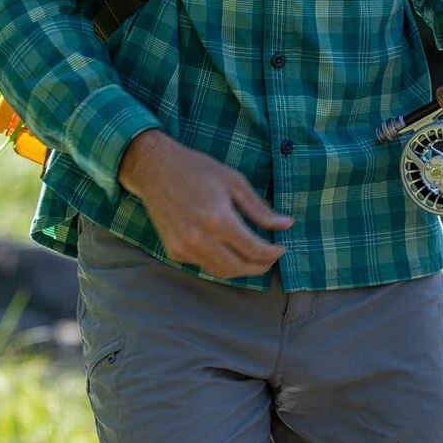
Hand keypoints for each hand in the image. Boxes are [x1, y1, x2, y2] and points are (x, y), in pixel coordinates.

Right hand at [117, 130, 293, 278]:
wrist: (155, 169)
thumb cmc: (197, 169)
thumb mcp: (234, 182)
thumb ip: (260, 209)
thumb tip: (286, 225)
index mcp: (218, 219)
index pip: (254, 250)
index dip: (273, 252)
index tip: (282, 246)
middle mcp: (200, 239)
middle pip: (239, 268)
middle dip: (261, 267)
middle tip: (271, 257)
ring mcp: (184, 248)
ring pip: (221, 272)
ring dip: (242, 269)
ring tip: (254, 258)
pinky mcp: (174, 251)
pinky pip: (204, 265)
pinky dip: (220, 262)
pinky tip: (227, 249)